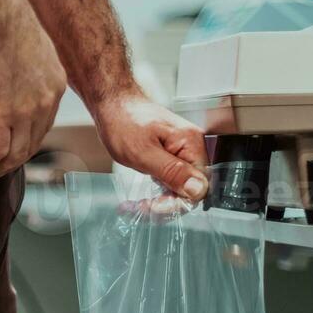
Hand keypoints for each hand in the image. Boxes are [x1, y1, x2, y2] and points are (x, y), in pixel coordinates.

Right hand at [0, 0, 67, 177]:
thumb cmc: (3, 16)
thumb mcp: (31, 39)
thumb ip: (30, 59)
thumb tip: (17, 60)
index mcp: (55, 84)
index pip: (45, 123)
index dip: (29, 138)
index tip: (15, 145)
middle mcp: (45, 102)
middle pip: (33, 143)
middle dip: (17, 159)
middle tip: (0, 166)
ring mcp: (24, 112)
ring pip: (16, 153)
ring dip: (1, 166)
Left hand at [95, 90, 209, 200]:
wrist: (112, 104)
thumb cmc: (124, 121)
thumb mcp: (144, 152)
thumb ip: (172, 172)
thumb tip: (198, 190)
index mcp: (191, 143)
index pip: (199, 186)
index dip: (178, 202)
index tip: (154, 207)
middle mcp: (191, 147)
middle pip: (189, 189)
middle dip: (165, 204)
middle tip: (141, 208)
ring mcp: (182, 152)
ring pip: (178, 188)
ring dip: (158, 202)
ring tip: (136, 206)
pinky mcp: (171, 156)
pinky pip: (170, 181)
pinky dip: (156, 193)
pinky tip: (140, 199)